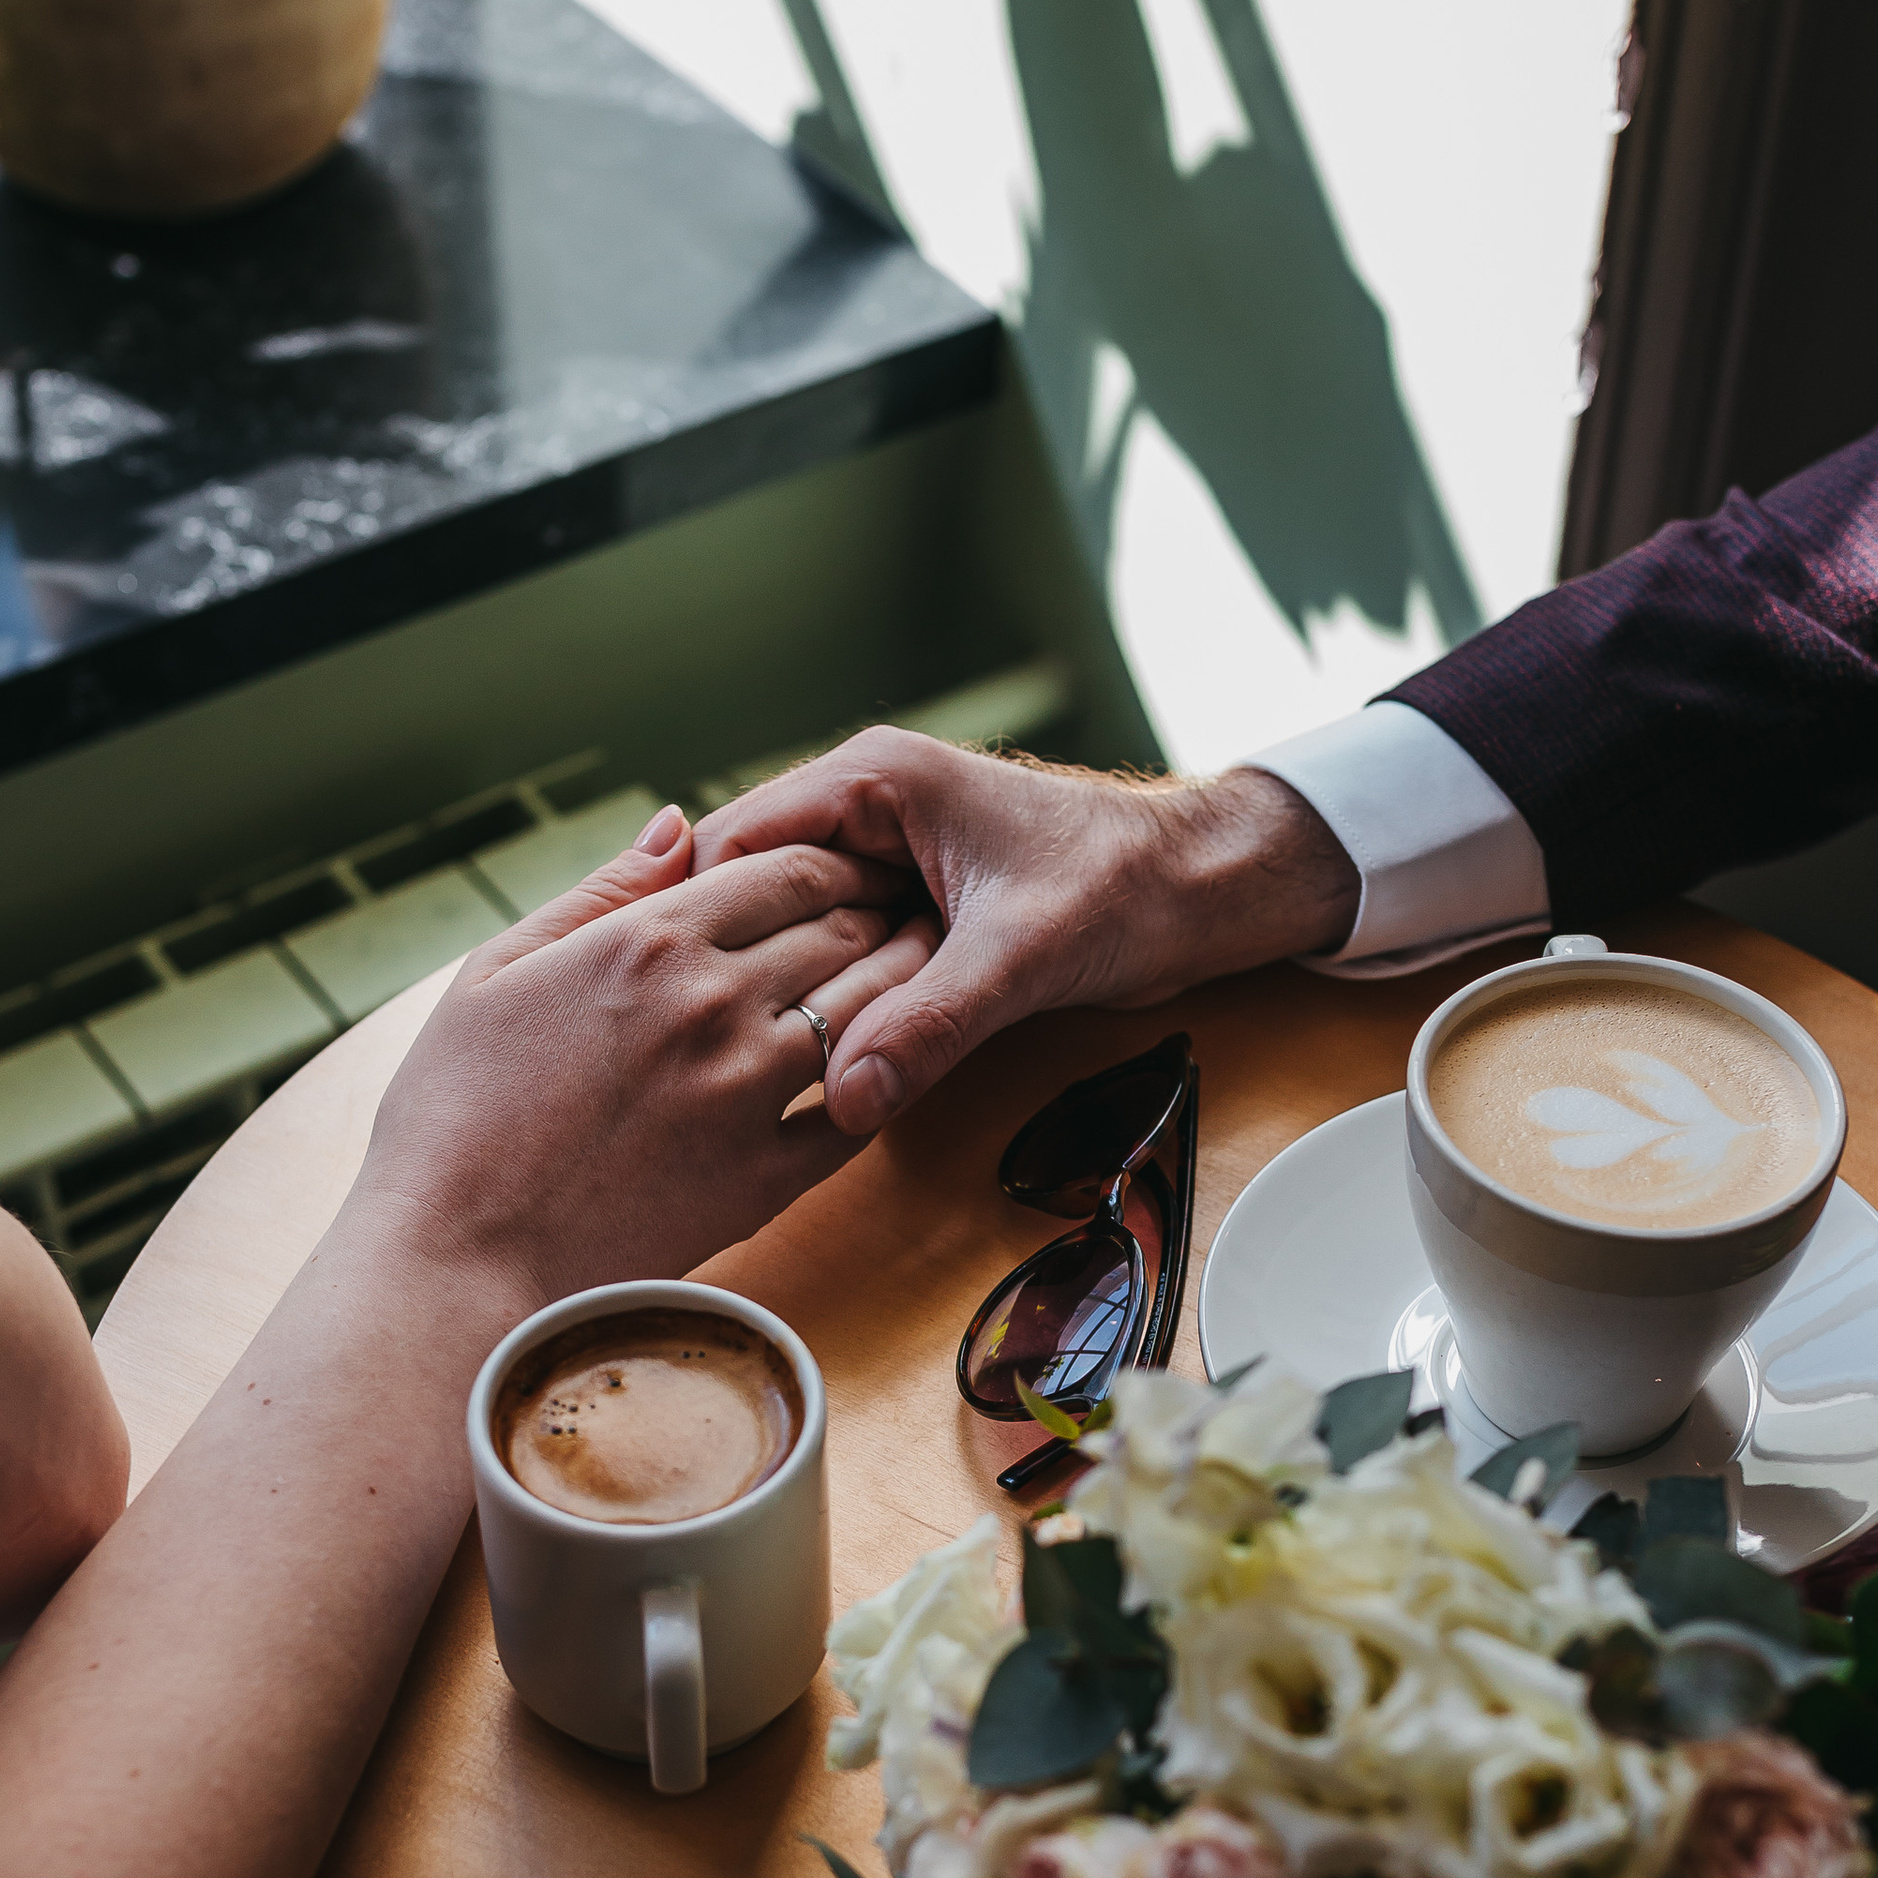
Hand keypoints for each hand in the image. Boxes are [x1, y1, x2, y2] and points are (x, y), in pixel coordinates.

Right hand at [358, 807, 935, 1297]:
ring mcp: (748, 1094)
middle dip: (885, 906)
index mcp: (651, 941)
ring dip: (905, 980)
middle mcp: (715, 1004)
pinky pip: (858, 1115)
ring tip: (922, 969)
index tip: (856, 862)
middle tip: (909, 902)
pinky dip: (881, 1081)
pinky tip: (882, 1068)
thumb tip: (678, 824)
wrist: (455, 1257)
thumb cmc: (453, 1113)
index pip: (786, 868)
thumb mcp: (499, 970)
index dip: (836, 857)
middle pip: (843, 928)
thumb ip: (602, 891)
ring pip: (869, 1010)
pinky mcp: (765, 1179)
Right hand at [690, 733, 1355, 1131]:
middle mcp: (865, 806)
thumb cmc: (1131, 886)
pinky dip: (828, 998)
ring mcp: (885, 855)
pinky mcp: (909, 902)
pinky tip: (814, 1055)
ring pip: (791, 927)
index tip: (666, 1002)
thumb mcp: (1022, 959)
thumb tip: (844, 1099)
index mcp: (873, 779)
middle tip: (697, 1049)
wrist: (1210, 888)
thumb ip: (929, 1025)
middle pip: (749, 888)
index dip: (694, 922)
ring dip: (781, 989)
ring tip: (744, 1060)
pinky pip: (838, 950)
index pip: (732, 843)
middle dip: (730, 964)